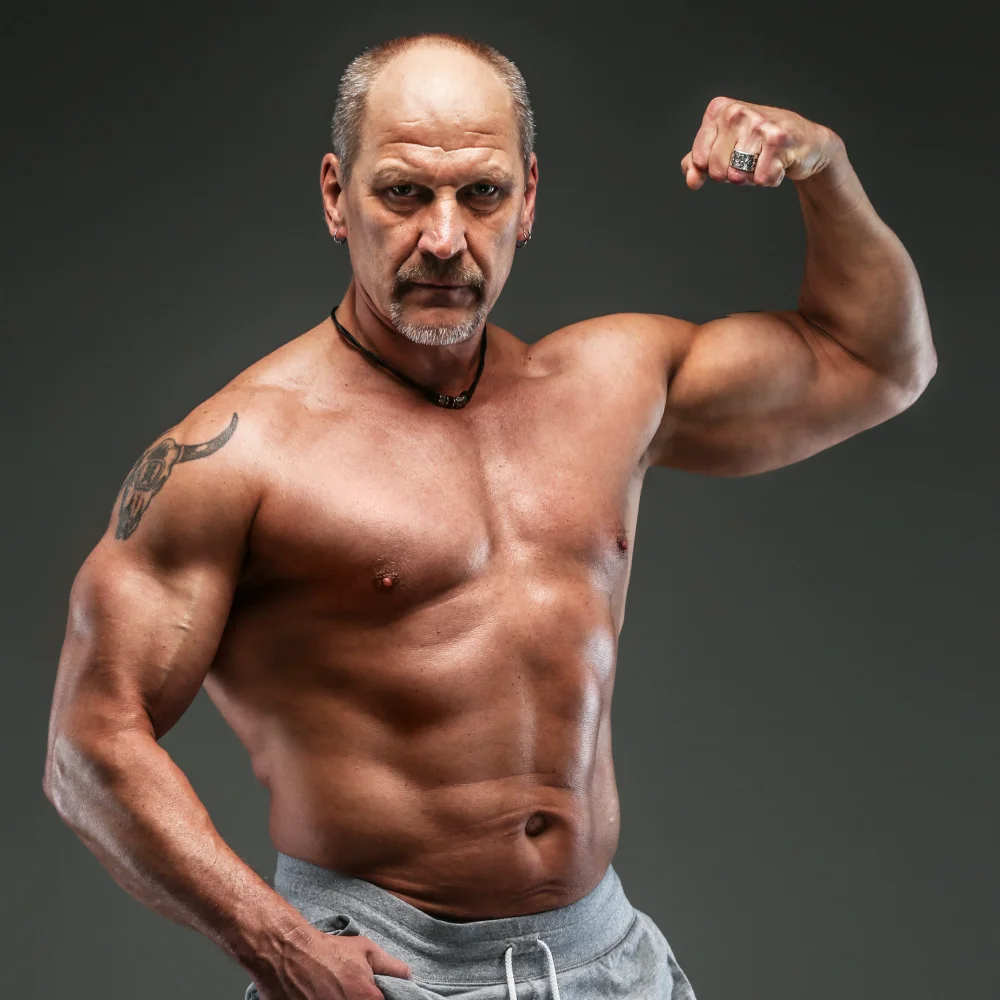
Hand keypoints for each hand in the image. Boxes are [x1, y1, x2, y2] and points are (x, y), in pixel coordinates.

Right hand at [253, 921, 411, 999]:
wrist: (287, 954)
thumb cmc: (327, 951)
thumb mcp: (366, 950)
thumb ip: (391, 966)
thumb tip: (408, 975)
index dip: (379, 998)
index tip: (372, 994)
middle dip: (359, 999)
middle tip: (346, 989)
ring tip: (331, 992)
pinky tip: (320, 996)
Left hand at [680, 96, 842, 187]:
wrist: (804, 143)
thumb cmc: (760, 145)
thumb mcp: (723, 149)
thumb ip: (698, 163)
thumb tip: (692, 180)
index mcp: (718, 110)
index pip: (698, 160)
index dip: (713, 167)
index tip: (731, 154)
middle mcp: (736, 112)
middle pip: (717, 171)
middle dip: (733, 174)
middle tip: (752, 158)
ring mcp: (757, 123)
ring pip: (738, 176)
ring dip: (753, 177)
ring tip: (765, 158)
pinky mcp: (778, 139)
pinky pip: (761, 179)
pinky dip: (771, 179)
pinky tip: (780, 162)